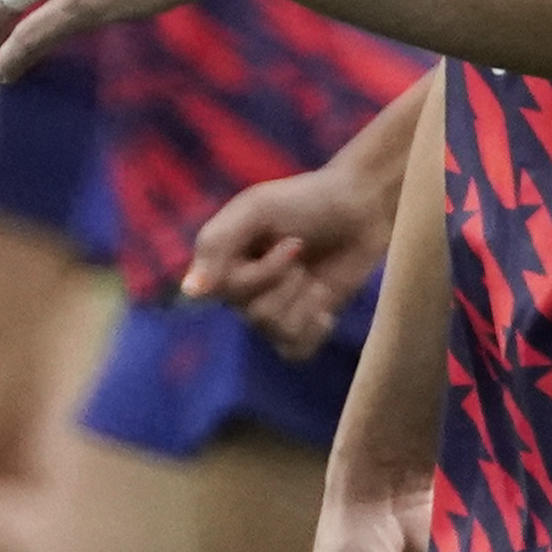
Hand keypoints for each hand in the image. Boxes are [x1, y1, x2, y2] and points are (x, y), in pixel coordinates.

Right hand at [187, 156, 400, 359]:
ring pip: (276, 331)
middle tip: (304, 251)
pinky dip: (313, 330)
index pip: (227, 292)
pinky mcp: (303, 324)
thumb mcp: (256, 209)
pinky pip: (294, 351)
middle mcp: (243, 290)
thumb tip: (191, 293)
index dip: (265, 273)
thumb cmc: (306, 200)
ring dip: (305, 301)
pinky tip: (324, 307)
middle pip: (254, 315)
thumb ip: (217, 243)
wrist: (360, 207)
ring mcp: (274, 308)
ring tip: (316, 276)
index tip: (294, 243)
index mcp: (224, 261)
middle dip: (288, 282)